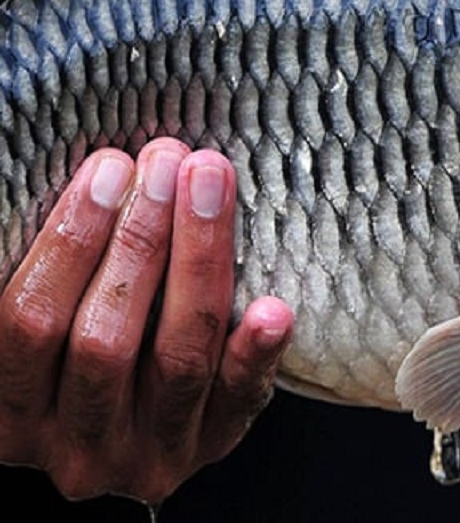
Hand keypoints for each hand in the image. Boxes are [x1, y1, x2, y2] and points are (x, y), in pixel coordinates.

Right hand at [0, 138, 293, 502]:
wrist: (127, 434)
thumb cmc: (78, 347)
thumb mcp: (48, 321)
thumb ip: (55, 278)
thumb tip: (101, 177)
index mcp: (9, 409)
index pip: (28, 320)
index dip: (70, 240)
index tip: (111, 167)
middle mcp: (73, 444)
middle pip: (104, 339)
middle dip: (140, 239)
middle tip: (168, 163)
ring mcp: (145, 456)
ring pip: (175, 358)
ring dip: (196, 262)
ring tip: (210, 187)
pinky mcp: (209, 448)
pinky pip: (237, 401)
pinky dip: (254, 355)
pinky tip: (274, 311)